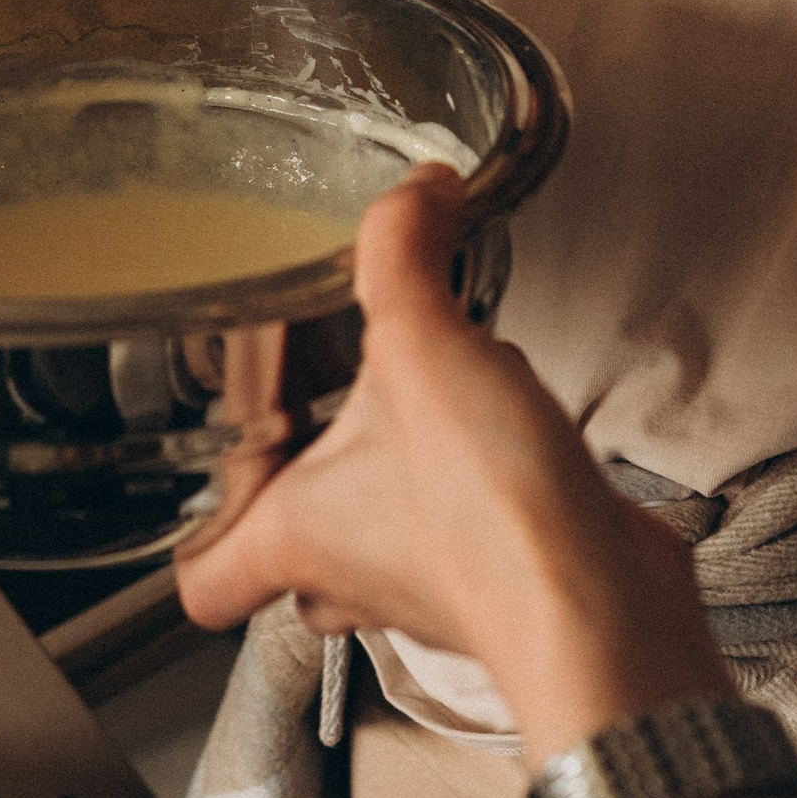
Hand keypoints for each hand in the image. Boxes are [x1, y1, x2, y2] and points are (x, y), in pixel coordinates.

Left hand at [179, 172, 720, 750]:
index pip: (203, 582)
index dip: (195, 538)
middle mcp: (350, 576)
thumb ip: (404, 253)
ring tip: (423, 404)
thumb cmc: (493, 524)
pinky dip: (477, 481)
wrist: (601, 606)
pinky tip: (506, 424)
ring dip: (397, 477)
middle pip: (294, 556)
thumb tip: (414, 191)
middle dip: (308, 484)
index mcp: (295, 533)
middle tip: (317, 416)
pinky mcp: (496, 580)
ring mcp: (424, 588)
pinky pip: (461, 529)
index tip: (201, 491)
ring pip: (380, 541)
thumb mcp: (426, 348)